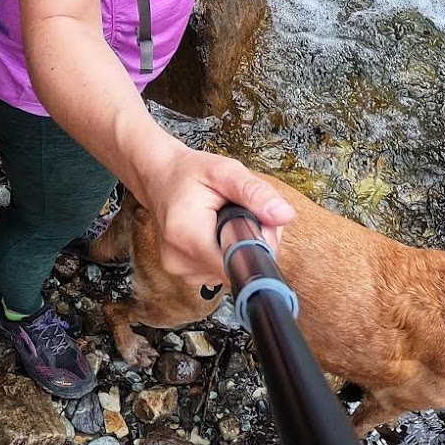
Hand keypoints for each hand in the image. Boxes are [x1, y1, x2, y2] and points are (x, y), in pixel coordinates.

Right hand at [138, 145, 294, 284]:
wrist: (159, 177)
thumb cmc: (190, 172)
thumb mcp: (225, 171)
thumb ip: (255, 192)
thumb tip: (284, 215)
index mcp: (187, 234)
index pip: (237, 263)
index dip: (257, 245)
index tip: (258, 222)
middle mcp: (180, 260)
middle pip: (236, 267)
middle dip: (250, 242)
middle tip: (243, 211)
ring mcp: (180, 271)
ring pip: (229, 270)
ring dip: (237, 247)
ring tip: (226, 218)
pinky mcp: (185, 273)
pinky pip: (218, 270)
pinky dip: (225, 252)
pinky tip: (218, 231)